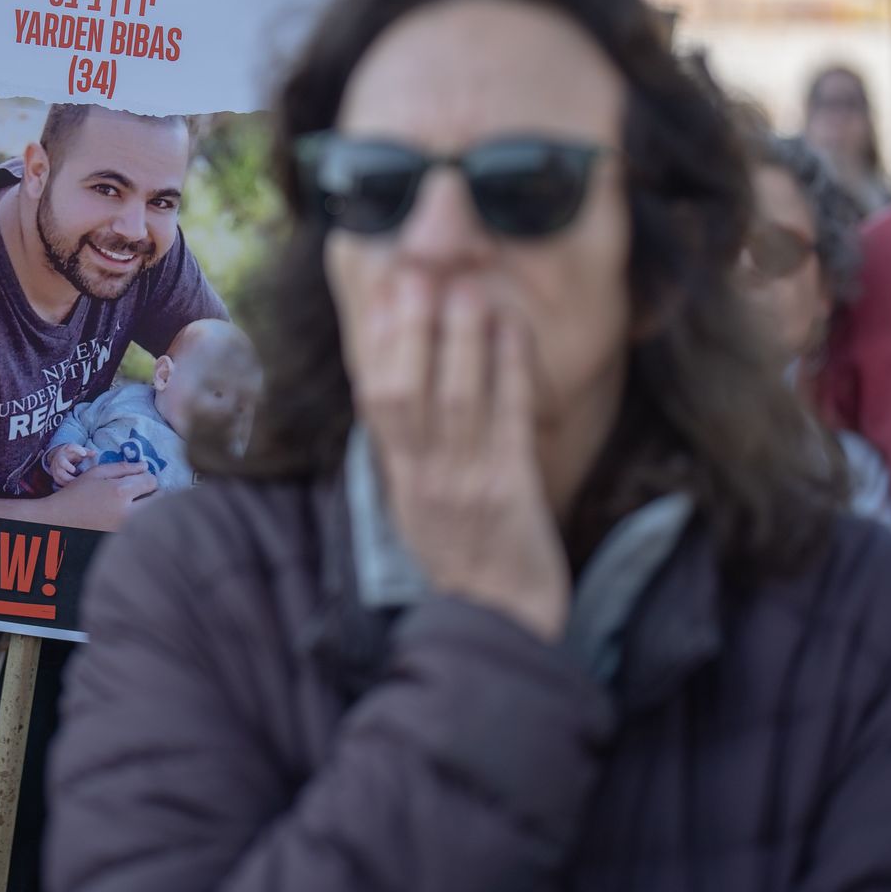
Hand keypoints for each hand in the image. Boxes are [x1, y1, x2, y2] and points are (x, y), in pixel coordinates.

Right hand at [43, 443, 93, 486]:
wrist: (58, 457)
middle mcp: (60, 457)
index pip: (71, 447)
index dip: (78, 450)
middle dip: (67, 466)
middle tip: (74, 470)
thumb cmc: (72, 454)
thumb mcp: (79, 451)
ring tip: (76, 481)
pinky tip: (72, 485)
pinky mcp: (54, 474)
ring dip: (67, 478)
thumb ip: (87, 452)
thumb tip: (95, 453)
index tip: (84, 454)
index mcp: (67, 449)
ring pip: (59, 473)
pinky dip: (65, 483)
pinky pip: (58, 480)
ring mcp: (56, 466)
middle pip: (61, 461)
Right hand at [43, 460, 155, 530]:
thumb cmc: (76, 494)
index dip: (146, 477)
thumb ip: (123, 468)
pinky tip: (124, 517)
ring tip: (133, 505)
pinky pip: (141, 527)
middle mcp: (127, 513)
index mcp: (120, 493)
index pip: (151, 481)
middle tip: (140, 492)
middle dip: (152, 493)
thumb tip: (145, 466)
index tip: (138, 479)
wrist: (59, 522)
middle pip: (159, 500)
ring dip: (148, 508)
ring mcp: (126, 529)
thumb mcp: (96, 473)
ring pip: (152, 515)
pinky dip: (139, 521)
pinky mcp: (123, 539)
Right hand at [351, 275, 570, 640]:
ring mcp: (465, 484)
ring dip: (462, 340)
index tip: (383, 290)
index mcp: (399, 474)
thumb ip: (412, 445)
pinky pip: (508, 423)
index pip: (375, 399)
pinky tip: (515, 332)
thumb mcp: (420, 499)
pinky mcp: (510, 493)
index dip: (377, 343)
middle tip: (416, 270)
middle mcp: (423, 477)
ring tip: (468, 288)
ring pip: (455, 402)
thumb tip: (405, 380)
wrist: (501, 621)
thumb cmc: (465, 553)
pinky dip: (510, 372)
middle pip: (404, 394)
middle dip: (410, 330)